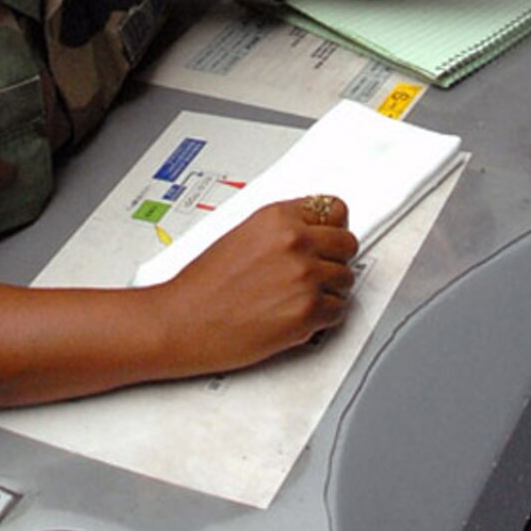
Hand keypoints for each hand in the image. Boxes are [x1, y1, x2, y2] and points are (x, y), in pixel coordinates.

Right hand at [154, 195, 358, 372]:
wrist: (182, 321)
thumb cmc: (201, 286)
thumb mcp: (240, 235)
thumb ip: (279, 230)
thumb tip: (309, 233)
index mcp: (278, 217)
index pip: (335, 209)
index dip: (333, 227)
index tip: (330, 236)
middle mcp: (295, 242)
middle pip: (348, 243)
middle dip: (335, 259)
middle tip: (318, 271)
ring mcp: (304, 276)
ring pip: (347, 279)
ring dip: (330, 289)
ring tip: (301, 296)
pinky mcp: (308, 312)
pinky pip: (339, 311)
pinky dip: (324, 317)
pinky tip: (300, 315)